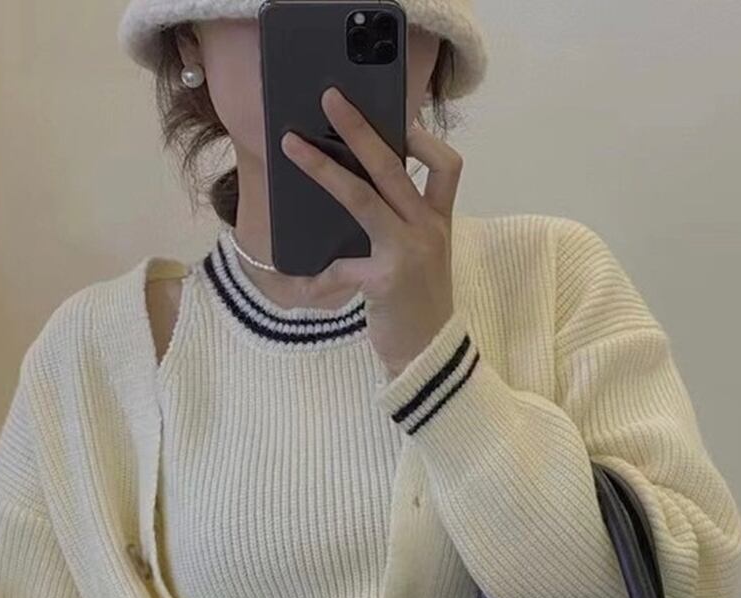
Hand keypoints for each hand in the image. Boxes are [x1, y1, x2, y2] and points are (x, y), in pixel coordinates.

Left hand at [280, 86, 463, 377]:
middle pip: (394, 166)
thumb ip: (401, 226)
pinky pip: (341, 267)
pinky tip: (299, 287)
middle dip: (360, 128)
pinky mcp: (385, 280)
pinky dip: (316, 278)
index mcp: (438, 221)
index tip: (402, 119)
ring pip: (363, 198)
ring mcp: (408, 252)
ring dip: (324, 169)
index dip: (425, 138)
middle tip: (331, 99)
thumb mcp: (421, 259)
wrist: (430, 356)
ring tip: (293, 147)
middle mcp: (427, 229)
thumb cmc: (419, 305)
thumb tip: (354, 195)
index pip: (447, 166)